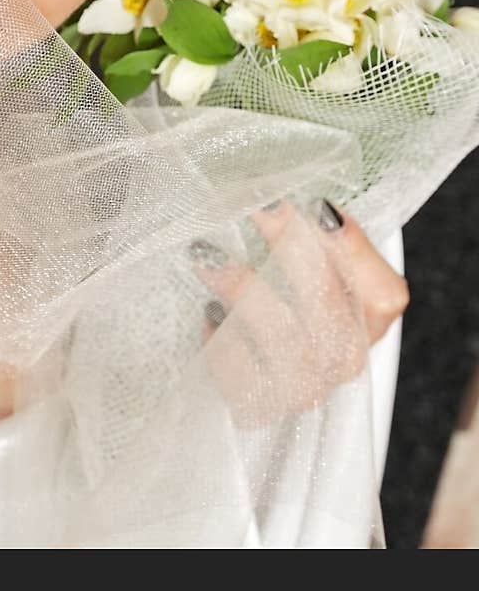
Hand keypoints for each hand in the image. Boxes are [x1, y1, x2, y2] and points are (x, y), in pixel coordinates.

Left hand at [190, 199, 408, 424]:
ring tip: (209, 256)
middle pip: (330, 312)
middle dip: (292, 253)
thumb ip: (317, 227)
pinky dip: (220, 341)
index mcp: (375, 314)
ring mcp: (306, 387)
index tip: (313, 203)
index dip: (350, 247)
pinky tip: (209, 311)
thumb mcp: (319, 251)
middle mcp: (346, 356)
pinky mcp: (260, 404)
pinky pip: (239, 378)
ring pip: (284, 349)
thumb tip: (279, 187)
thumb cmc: (302, 287)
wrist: (273, 357)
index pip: (381, 290)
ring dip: (245, 295)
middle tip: (258, 209)